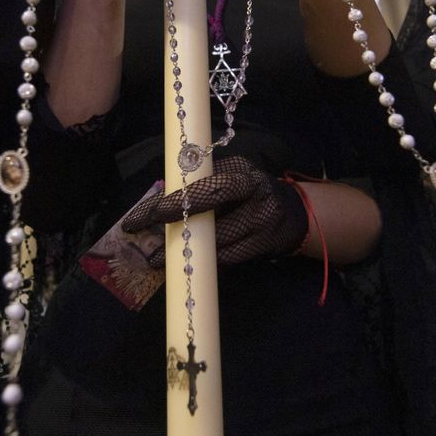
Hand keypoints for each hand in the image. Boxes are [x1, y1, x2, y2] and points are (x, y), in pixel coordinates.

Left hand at [120, 156, 307, 266]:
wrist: (295, 216)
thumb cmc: (251, 195)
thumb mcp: (232, 179)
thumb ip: (204, 185)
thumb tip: (161, 197)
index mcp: (241, 170)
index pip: (203, 181)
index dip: (174, 196)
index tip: (146, 211)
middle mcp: (253, 190)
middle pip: (210, 200)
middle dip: (173, 214)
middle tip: (140, 229)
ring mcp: (260, 219)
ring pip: (216, 237)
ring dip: (183, 249)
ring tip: (154, 258)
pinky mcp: (263, 245)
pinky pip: (228, 257)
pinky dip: (204, 261)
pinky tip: (186, 265)